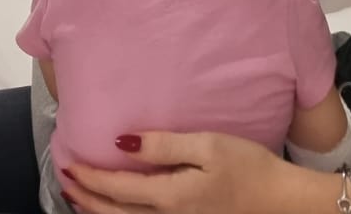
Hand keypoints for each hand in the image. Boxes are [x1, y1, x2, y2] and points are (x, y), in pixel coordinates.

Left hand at [66, 131, 292, 213]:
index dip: (89, 178)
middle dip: (86, 199)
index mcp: (171, 197)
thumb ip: (162, 145)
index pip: (117, 190)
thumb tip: (121, 143)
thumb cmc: (250, 169)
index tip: (68, 165)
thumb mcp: (206, 146)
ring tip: (82, 199)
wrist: (284, 202)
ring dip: (101, 213)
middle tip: (65, 182)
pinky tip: (120, 210)